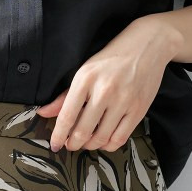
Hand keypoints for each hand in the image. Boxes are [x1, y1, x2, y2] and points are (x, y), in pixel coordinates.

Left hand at [36, 17, 180, 152]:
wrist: (147, 44)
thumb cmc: (113, 57)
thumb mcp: (86, 70)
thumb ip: (65, 95)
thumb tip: (43, 113)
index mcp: (86, 79)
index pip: (67, 115)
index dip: (58, 135)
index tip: (54, 144)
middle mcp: (104, 91)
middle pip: (83, 131)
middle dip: (73, 143)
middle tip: (70, 145)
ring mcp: (123, 101)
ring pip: (101, 138)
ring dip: (90, 145)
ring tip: (86, 142)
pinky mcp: (138, 110)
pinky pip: (120, 138)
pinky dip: (108, 145)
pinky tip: (103, 140)